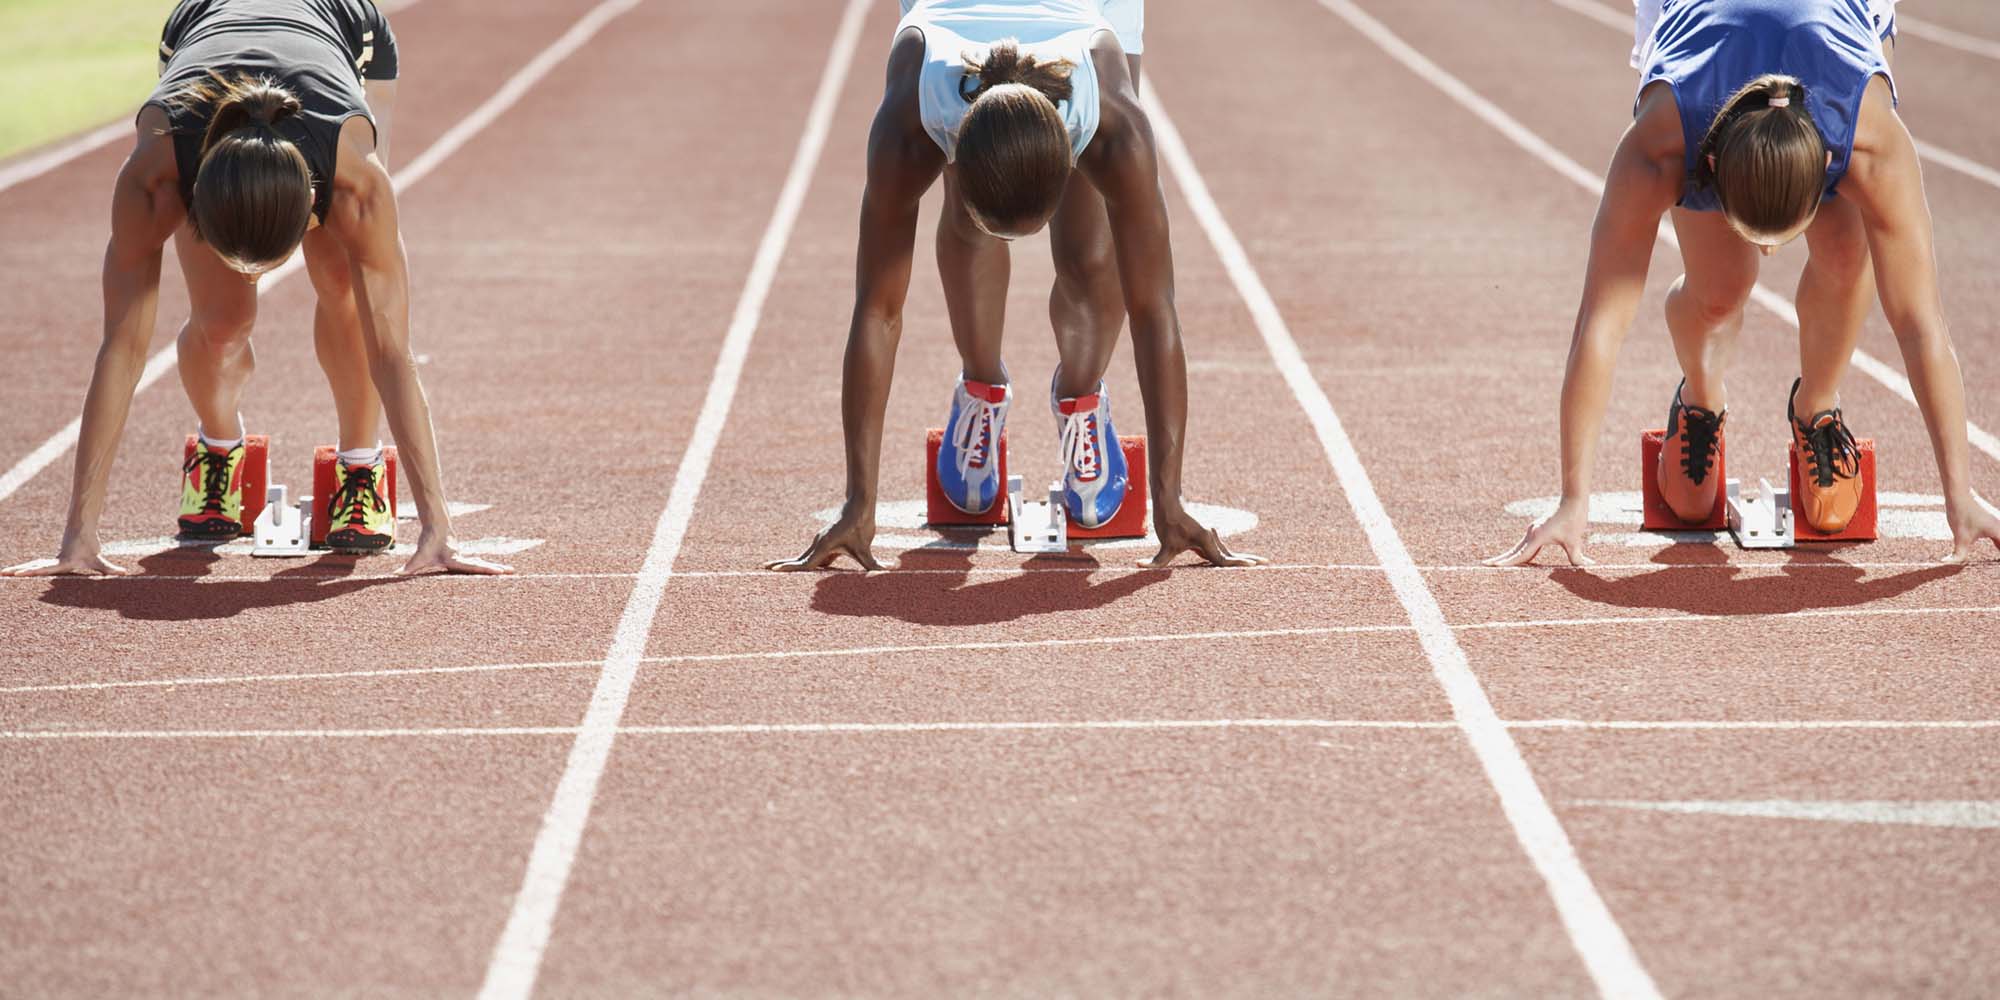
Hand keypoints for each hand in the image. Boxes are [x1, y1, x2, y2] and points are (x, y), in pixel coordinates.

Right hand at [2, 546, 131, 576]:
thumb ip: (110, 568)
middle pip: (34, 566)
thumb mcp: (99, 559)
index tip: (21, 572)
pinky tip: (16, 572)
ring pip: (32, 564)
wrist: (82, 530)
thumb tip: (125, 573)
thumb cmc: (89, 545)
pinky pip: (35, 564)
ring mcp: (50, 559)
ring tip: (3, 573)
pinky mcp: (50, 560)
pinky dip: (26, 568)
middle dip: (19, 570)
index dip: (34, 571)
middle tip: (4, 574)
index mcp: (62, 562)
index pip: (46, 568)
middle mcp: (53, 561)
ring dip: (19, 569)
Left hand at [397, 531, 512, 574]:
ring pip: (482, 563)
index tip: (500, 571)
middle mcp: (463, 558)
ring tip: (510, 571)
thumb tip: (395, 574)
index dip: (486, 569)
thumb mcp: (419, 556)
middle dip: (496, 569)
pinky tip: (494, 569)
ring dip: (495, 567)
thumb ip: (409, 567)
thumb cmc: (429, 542)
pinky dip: (487, 566)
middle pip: (482, 565)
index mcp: (456, 560)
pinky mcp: (464, 556)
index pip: (473, 566)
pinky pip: (478, 562)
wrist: (436, 525)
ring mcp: (466, 556)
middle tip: (512, 572)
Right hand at [767, 500, 882, 571]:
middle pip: (798, 559)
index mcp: (824, 546)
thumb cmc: (861, 525)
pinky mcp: (827, 543)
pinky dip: (804, 562)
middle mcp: (819, 544)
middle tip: (764, 568)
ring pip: (804, 558)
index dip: (790, 568)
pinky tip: (799, 568)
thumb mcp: (865, 548)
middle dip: (782, 565)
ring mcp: (821, 543)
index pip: (805, 563)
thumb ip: (872, 564)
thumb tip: (888, 573)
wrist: (859, 505)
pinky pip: (814, 556)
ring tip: (774, 569)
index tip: (774, 570)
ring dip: (791, 564)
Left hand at [1140, 501, 1264, 568]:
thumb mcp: (1162, 546)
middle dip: (1248, 560)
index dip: (1239, 564)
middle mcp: (1211, 539)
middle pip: (1231, 555)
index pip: (1224, 560)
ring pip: (1226, 551)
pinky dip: (1228, 554)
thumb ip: (1155, 562)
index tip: (1253, 565)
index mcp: (1207, 542)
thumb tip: (1137, 566)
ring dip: (1240, 557)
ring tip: (1257, 562)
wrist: (1169, 502)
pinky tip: (1234, 557)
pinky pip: (1219, 548)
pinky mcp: (1204, 535)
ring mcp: (1209, 537)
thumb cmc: (1167, 523)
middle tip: (1266, 563)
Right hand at [1485, 496, 1593, 566]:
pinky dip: (1519, 552)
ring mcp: (1533, 531)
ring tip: (1495, 564)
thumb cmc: (1573, 518)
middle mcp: (1531, 534)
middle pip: (1513, 551)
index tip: (1492, 567)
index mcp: (1537, 537)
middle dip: (1500, 559)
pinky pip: (1525, 544)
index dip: (1506, 563)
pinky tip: (1517, 557)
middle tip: (1484, 565)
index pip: (1519, 555)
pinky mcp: (1537, 530)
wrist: (1572, 500)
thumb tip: (1582, 568)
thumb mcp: (1574, 540)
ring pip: (1518, 548)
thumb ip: (1576, 557)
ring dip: (1508, 556)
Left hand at [1942, 491, 1999, 563]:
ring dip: (1999, 548)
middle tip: (1996, 571)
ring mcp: (1998, 523)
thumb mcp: (1960, 538)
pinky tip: (1996, 548)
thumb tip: (1947, 564)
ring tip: (1995, 558)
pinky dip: (1998, 543)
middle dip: (1998, 555)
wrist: (1958, 495)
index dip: (1999, 562)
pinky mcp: (1991, 522)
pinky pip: (1999, 535)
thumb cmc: (1961, 515)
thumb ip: (1958, 554)